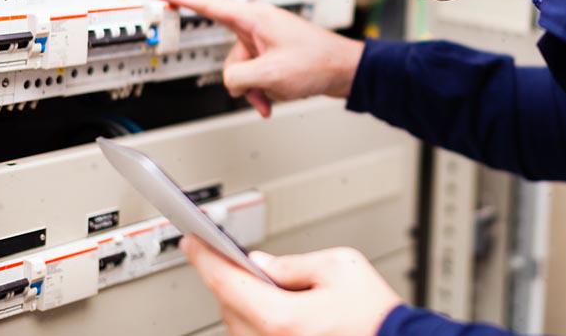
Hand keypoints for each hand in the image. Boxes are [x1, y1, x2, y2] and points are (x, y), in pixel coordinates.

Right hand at [154, 0, 364, 116]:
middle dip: (239, 78)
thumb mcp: (270, 75)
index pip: (209, 5)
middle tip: (257, 88)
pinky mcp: (274, 54)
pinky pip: (256, 74)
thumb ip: (238, 77)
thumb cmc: (317, 63)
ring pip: (242, 69)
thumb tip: (230, 81)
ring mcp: (267, 40)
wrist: (345, 70)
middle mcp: (259, 25)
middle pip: (229, 54)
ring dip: (254, 88)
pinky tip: (274, 100)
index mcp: (255, 19)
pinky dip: (262, 89)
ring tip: (273, 96)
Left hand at [180, 236, 402, 335]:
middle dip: (226, 276)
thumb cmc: (374, 314)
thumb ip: (292, 263)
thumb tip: (260, 263)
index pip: (227, 282)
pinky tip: (267, 304)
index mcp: (282, 318)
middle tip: (226, 252)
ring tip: (254, 279)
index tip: (191, 241)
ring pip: (237, 324)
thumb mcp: (339, 267)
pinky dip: (253, 318)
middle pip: (227, 304)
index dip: (204, 258)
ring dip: (240, 299)